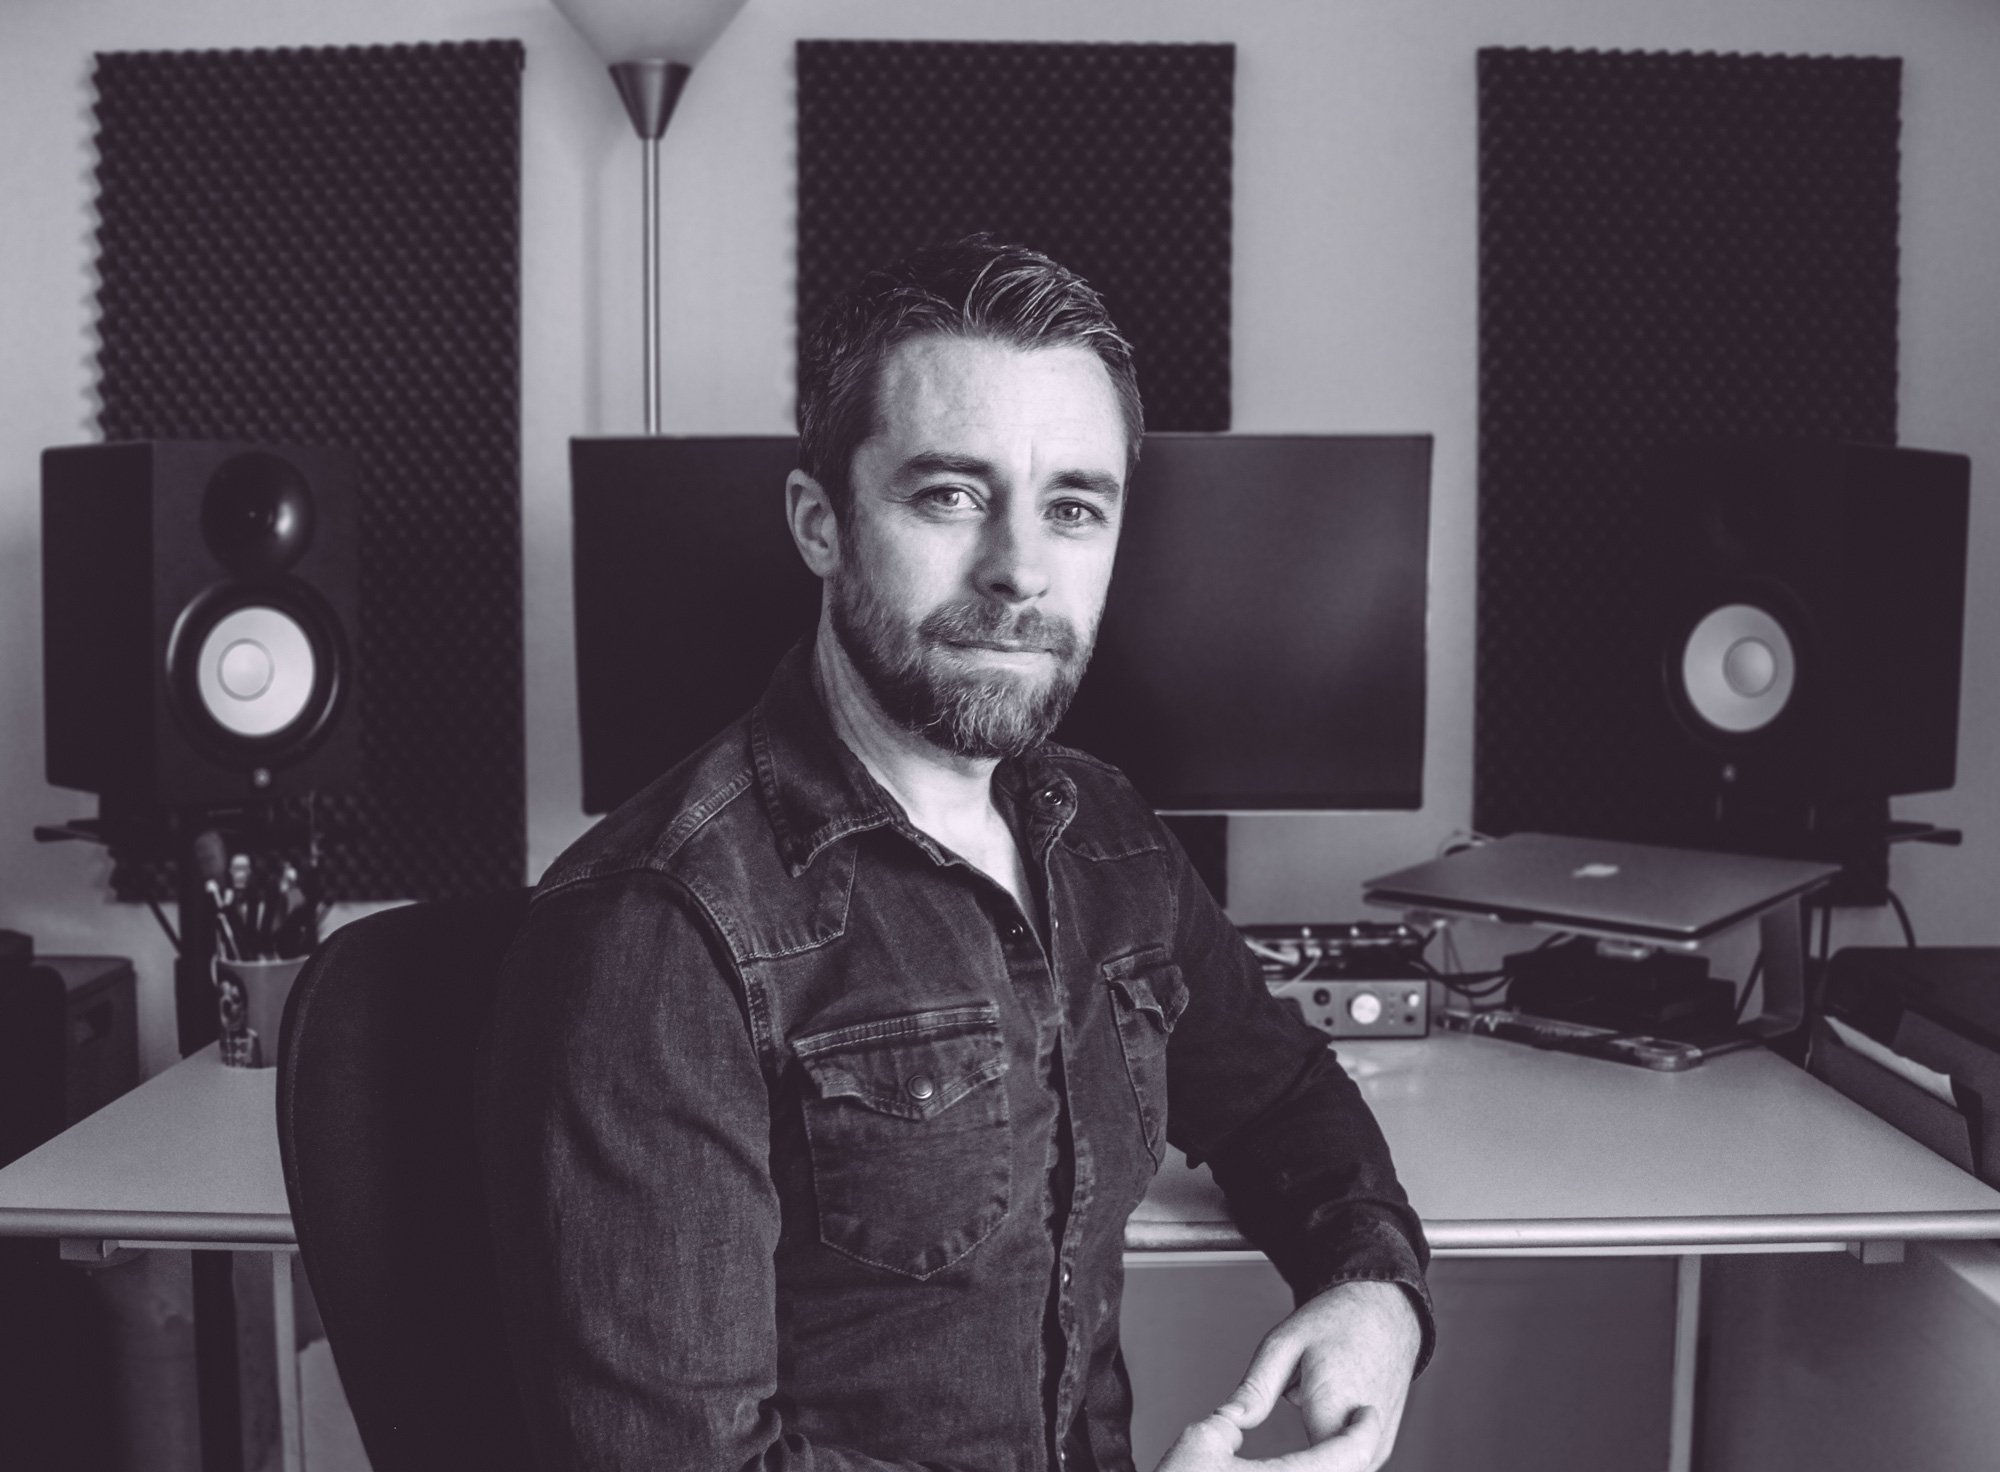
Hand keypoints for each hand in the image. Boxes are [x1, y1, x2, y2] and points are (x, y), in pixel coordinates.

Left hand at [1153, 1281, 1420, 1471]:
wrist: (1386, 1311)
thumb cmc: (1335, 1321)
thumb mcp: (1284, 1343)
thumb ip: (1256, 1388)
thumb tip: (1227, 1418)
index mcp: (1333, 1413)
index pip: (1303, 1468)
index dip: (1281, 1468)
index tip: (1253, 1463)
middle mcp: (1365, 1438)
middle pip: (1317, 1469)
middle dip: (1291, 1462)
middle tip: (1286, 1407)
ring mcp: (1378, 1448)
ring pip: (1334, 1466)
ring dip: (1312, 1452)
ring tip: (1308, 1400)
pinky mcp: (1382, 1448)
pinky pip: (1350, 1462)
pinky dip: (1327, 1443)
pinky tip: (1321, 1409)